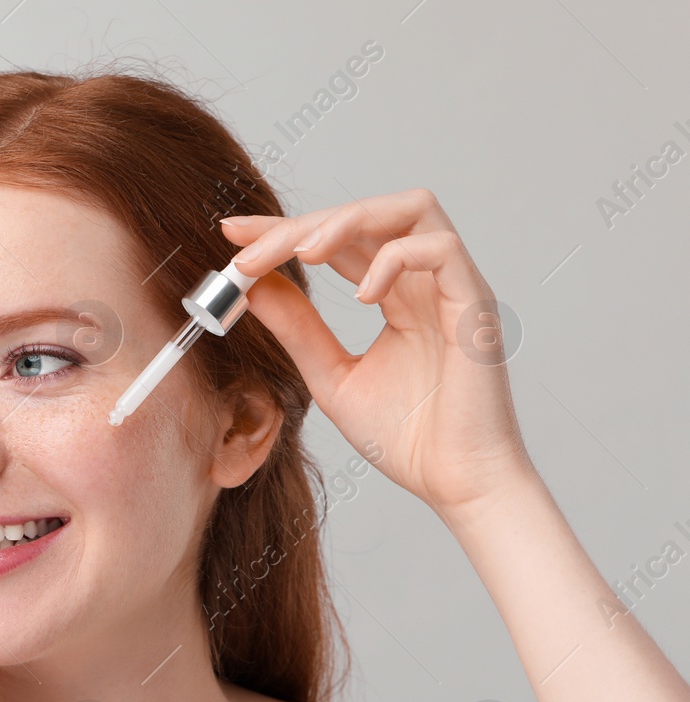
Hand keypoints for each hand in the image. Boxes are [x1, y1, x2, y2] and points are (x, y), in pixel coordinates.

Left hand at [221, 188, 538, 518]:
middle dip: (302, 225)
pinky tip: (363, 297)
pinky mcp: (476, 305)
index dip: (286, 229)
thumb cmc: (406, 439)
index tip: (233, 234)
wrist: (454, 483)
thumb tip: (253, 286)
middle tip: (249, 251)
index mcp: (395, 296)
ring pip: (411, 209)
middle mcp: (426, 283)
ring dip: (350, 221)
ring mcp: (454, 289)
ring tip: (306, 253)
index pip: (338, 240)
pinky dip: (394, 260)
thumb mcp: (330, 375)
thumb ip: (297, 328)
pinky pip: (441, 249)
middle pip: (365, 216)